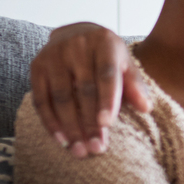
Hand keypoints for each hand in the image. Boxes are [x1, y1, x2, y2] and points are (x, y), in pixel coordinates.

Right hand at [31, 23, 148, 156]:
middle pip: (83, 90)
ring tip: (80, 150)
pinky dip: (50, 122)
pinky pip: (41, 99)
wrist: (76, 33)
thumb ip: (135, 85)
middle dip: (89, 122)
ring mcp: (53, 55)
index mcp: (104, 42)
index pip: (106, 75)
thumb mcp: (125, 64)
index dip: (107, 100)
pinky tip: (61, 140)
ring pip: (61, 97)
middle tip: (97, 148)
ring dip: (70, 127)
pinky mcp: (37, 66)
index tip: (107, 125)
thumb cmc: (106, 56)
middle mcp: (76, 45)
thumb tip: (146, 108)